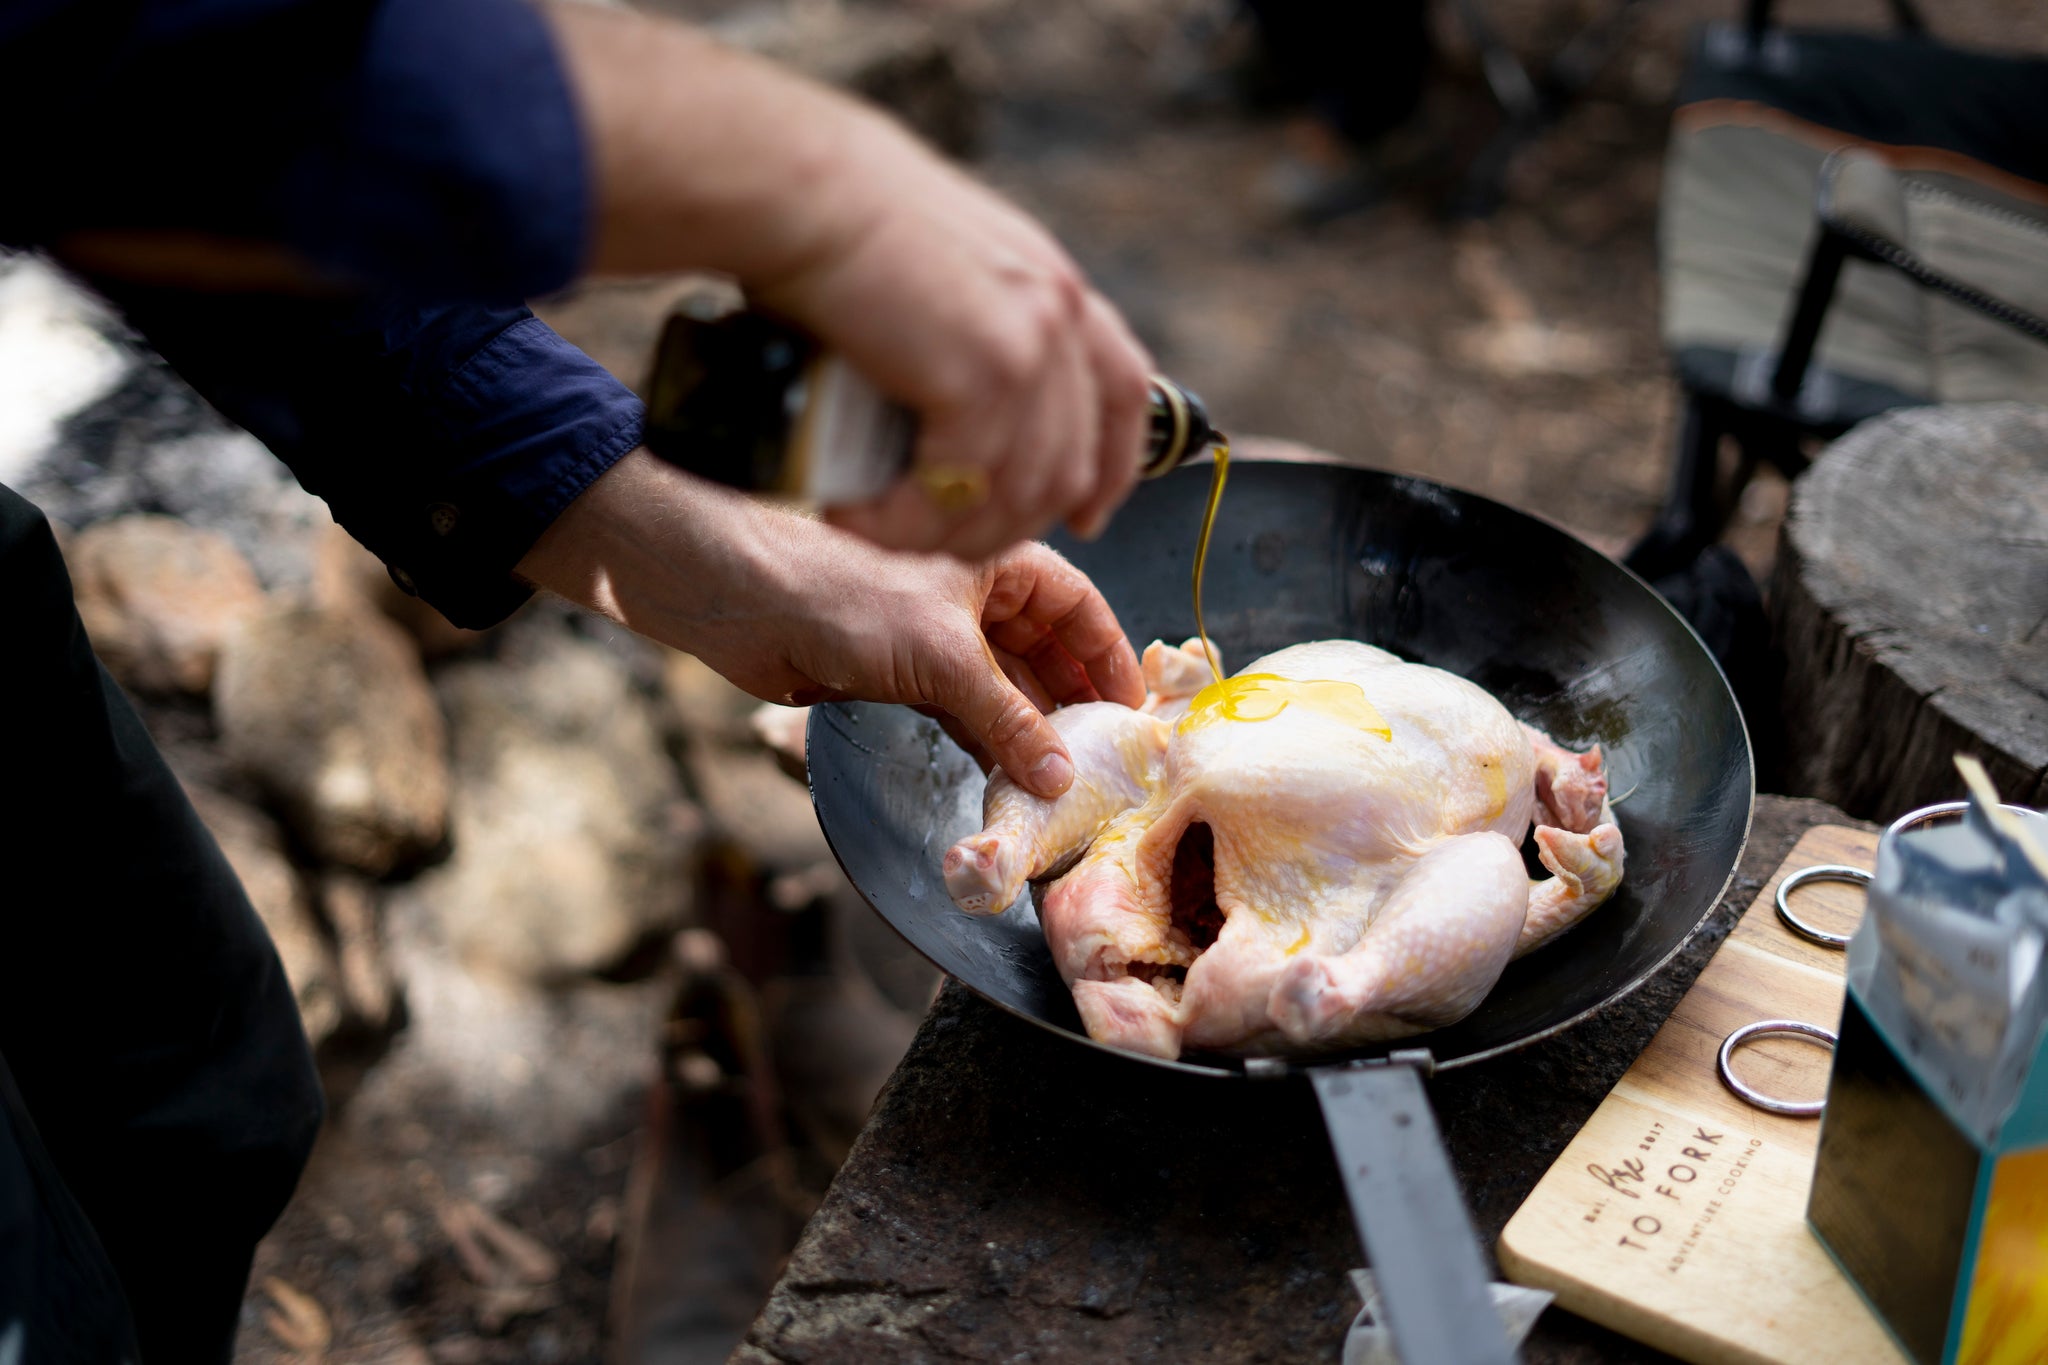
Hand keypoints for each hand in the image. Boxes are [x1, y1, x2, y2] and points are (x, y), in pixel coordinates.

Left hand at [515, 451, 1143, 796]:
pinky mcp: (899, 674)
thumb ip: (1007, 718)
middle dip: (1075, 706)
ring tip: (1067, 786)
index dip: (1110, 658)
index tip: (1137, 715)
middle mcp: (973, 591)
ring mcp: (935, 634)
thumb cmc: (841, 589)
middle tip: (1108, 763)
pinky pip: (962, 714)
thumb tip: (1059, 775)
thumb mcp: (943, 654)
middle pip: (1046, 653)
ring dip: (1031, 734)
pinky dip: (987, 745)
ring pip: (1004, 688)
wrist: (734, 600)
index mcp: (998, 556)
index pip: (1079, 607)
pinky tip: (1010, 781)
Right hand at [545, 3, 1155, 556]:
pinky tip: (856, 518)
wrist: (795, 189)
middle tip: (929, 541)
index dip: (1111, 469)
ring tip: (875, 530)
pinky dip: (903, 522)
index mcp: (1051, 283)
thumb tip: (930, 398)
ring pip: (1013, 495)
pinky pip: (956, 490)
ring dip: (942, 533)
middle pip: (1067, 466)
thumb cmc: (827, 216)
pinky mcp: (985, 379)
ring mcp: (1031, 348)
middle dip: (1001, 524)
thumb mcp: (929, 265)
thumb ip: (958, 320)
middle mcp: (1058, 313)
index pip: (1121, 393)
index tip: (1083, 519)